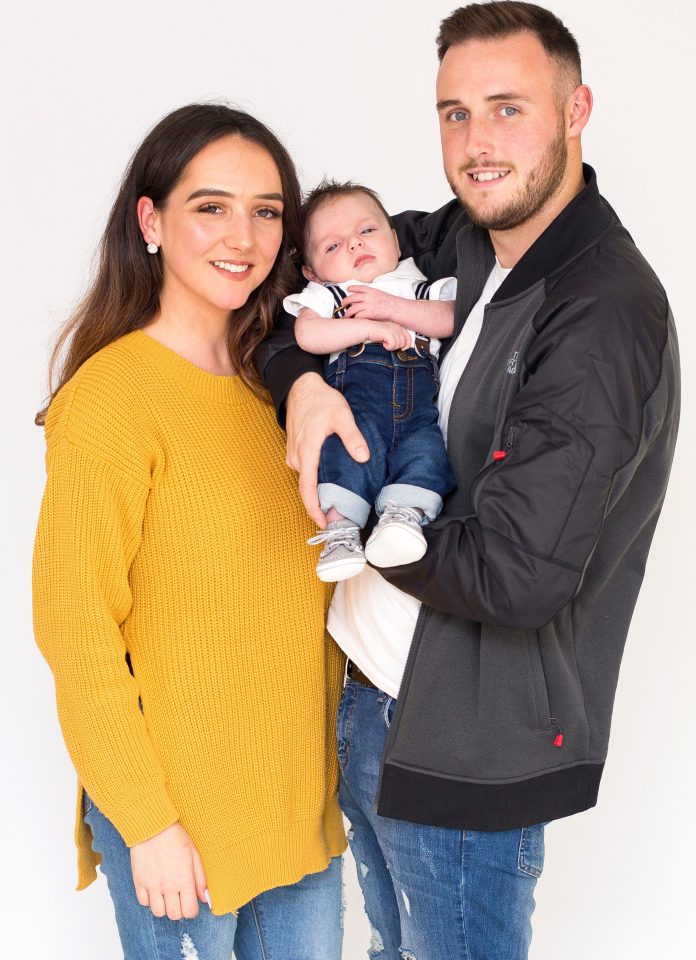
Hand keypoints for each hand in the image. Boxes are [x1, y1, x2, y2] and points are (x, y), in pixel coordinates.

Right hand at [131, 822, 207, 919]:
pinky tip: (154, 888)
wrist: (152, 826)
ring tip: (166, 894)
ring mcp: (152, 885)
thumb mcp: (193, 854)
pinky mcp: (139, 882)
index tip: (191, 902)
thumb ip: (199, 878)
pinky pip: (143, 902)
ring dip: (164, 906)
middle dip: (179, 909)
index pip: (189, 911)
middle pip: (174, 915)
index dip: (192, 909)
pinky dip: (149, 899)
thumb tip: (204, 898)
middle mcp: (168, 886)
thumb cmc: (175, 837)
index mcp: (184, 879)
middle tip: (179, 898)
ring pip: (158, 912)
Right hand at [286, 373, 368, 526]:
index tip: (323, 524)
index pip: (307, 489)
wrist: (299, 386)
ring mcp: (293, 455)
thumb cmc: (319, 400)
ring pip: (306, 480)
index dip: (314, 509)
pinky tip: (330, 480)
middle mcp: (297, 457)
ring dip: (319, 491)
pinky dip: (315, 479)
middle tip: (339, 515)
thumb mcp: (341, 415)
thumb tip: (363, 457)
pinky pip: (305, 471)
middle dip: (320, 504)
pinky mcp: (295, 451)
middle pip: (306, 488)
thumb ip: (352, 437)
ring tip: (337, 500)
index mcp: (307, 452)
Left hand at [342, 285, 402, 321]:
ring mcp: (368, 305)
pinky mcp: (370, 313)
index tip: (348, 289)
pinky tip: (353, 320)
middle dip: (345, 301)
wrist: (397, 308)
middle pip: (352, 298)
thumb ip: (373, 295)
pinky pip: (358, 316)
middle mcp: (368, 297)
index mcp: (372, 291)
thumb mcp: (381, 294)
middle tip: (342, 304)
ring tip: (345, 315)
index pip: (359, 288)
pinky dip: (355, 318)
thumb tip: (366, 299)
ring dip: (348, 312)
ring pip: (353, 308)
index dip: (352, 288)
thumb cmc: (391, 303)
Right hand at [369, 321, 411, 351]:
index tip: (403, 349)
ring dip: (391, 347)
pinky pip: (393, 345)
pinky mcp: (389, 333)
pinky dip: (388, 347)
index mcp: (399, 327)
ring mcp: (393, 330)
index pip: (408, 338)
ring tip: (385, 344)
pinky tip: (384, 344)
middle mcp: (397, 327)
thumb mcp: (390, 334)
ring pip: (398, 345)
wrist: (367, 328)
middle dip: (396, 347)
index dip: (407, 345)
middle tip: (389, 345)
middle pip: (403, 343)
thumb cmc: (377, 332)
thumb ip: (397, 338)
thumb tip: (403, 347)